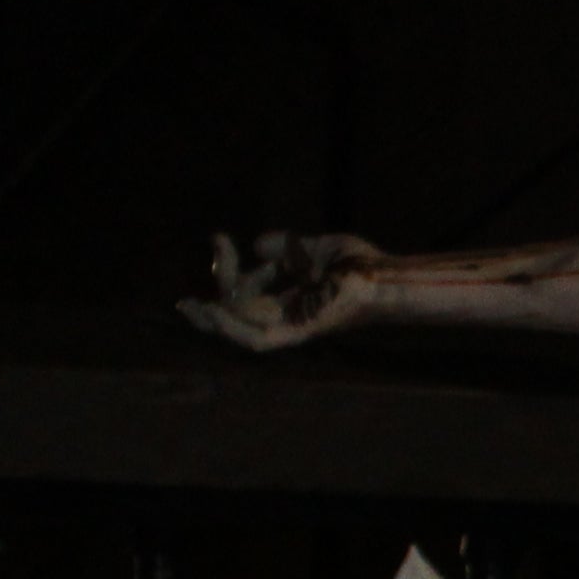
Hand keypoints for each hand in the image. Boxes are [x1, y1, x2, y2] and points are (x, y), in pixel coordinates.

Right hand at [182, 229, 384, 352]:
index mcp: (289, 300)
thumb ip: (284, 248)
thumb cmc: (361, 266)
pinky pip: (259, 341)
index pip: (246, 291)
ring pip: (241, 333)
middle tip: (217, 248)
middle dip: (221, 283)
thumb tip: (254, 245)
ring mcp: (293, 327)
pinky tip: (216, 311)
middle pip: (239, 310)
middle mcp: (288, 317)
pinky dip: (235, 329)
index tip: (220, 238)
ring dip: (214, 321)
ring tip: (191, 306)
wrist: (386, 277)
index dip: (229, 267)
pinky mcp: (300, 333)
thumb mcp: (314, 248)